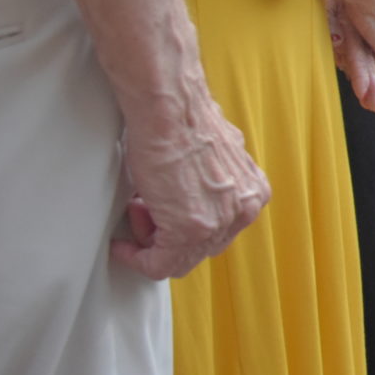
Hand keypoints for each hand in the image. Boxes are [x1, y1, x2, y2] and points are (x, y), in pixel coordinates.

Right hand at [113, 92, 269, 279]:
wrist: (171, 109)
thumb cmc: (182, 124)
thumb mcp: (213, 159)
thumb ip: (213, 184)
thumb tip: (190, 195)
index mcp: (252, 192)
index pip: (219, 233)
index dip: (183, 227)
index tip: (160, 224)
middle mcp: (244, 209)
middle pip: (202, 247)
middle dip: (167, 233)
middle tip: (145, 210)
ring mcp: (220, 222)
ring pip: (180, 257)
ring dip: (150, 239)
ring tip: (137, 208)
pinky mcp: (191, 231)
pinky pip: (160, 265)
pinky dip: (136, 258)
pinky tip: (122, 244)